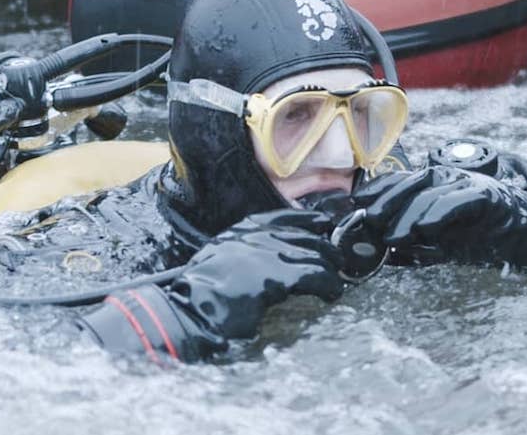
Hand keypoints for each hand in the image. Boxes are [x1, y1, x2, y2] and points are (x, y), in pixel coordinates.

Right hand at [176, 208, 345, 339]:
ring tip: (335, 283)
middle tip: (337, 262)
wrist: (189, 310)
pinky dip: (328, 285)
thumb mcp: (224, 258)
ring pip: (314, 255)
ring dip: (330, 271)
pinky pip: (314, 276)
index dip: (311, 221)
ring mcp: (266, 253)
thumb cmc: (203, 292)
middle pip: (306, 236)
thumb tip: (277, 256)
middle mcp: (257, 235)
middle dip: (326, 249)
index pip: (286, 217)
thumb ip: (249, 252)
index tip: (325, 224)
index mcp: (243, 230)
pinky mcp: (275, 276)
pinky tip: (331, 293)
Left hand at [354, 166, 518, 262]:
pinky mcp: (488, 196)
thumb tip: (385, 256)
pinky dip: (440, 212)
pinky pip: (459, 200)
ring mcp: (469, 184)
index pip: (401, 181)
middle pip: (412, 184)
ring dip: (409, 213)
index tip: (354, 203)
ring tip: (393, 236)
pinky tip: (425, 228)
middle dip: (387, 202)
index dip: (377, 191)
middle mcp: (451, 178)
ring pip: (432, 192)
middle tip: (369, 222)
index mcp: (437, 184)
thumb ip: (417, 246)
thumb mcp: (445, 243)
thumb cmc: (485, 236)